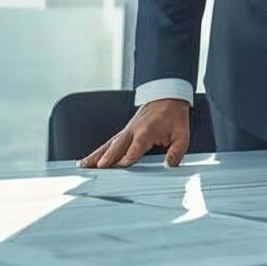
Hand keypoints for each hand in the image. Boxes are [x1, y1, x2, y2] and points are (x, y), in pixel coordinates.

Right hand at [79, 98, 195, 168]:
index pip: (134, 149)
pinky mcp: (125, 132)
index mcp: (146, 132)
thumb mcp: (182, 134)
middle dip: (107, 158)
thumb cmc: (173, 114)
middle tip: (97, 169)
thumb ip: (176, 152)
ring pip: (108, 145)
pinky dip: (99, 152)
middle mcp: (133, 132)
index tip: (120, 167)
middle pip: (117, 147)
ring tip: (84, 165)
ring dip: (96, 155)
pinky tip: (90, 160)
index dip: (127, 158)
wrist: (168, 97)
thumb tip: (170, 166)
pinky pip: (109, 143)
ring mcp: (127, 131)